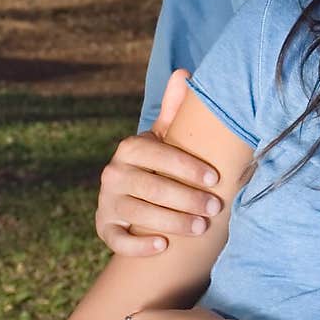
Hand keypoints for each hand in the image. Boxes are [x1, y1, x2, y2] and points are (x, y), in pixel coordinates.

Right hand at [96, 69, 222, 256]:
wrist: (135, 196)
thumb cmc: (160, 163)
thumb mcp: (165, 137)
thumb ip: (175, 109)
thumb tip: (185, 72)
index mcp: (130, 148)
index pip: (158, 155)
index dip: (187, 167)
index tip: (215, 178)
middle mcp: (113, 173)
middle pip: (151, 187)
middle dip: (186, 198)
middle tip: (215, 208)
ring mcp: (107, 202)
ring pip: (138, 214)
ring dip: (171, 222)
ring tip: (201, 228)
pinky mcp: (104, 228)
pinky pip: (117, 240)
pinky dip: (138, 245)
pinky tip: (163, 247)